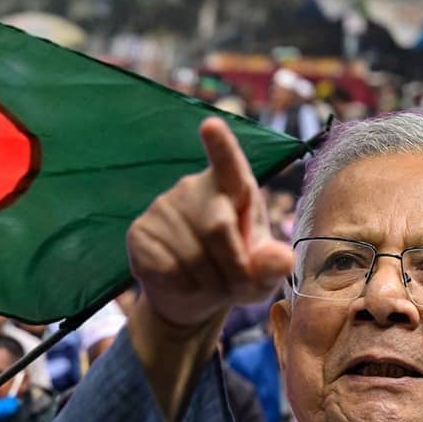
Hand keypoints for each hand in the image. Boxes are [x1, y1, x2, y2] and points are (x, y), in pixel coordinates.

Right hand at [126, 118, 293, 328]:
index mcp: (233, 188)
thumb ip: (272, 265)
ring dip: (209, 284)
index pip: (228, 163)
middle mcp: (194, 188)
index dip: (220, 145)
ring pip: (192, 256)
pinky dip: (183, 287)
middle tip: (239, 289)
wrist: (189, 296)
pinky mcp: (140, 232)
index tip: (210, 125)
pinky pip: (166, 267)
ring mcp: (162, 207)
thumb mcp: (261, 274)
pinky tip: (183, 283)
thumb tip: (282, 260)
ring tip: (210, 286)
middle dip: (234, 268)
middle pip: (218, 227)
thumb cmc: (233, 274)